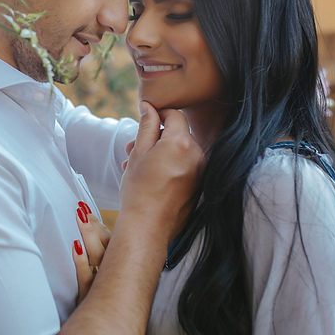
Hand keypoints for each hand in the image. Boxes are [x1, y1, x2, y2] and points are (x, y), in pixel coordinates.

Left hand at [72, 203, 109, 303]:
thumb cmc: (102, 316)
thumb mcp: (105, 293)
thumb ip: (101, 271)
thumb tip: (87, 247)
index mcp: (119, 276)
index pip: (113, 246)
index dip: (100, 227)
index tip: (88, 211)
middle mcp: (112, 281)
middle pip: (107, 247)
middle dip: (94, 226)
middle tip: (83, 208)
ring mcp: (100, 290)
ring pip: (98, 258)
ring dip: (88, 235)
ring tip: (80, 217)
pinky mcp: (89, 302)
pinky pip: (86, 279)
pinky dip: (81, 262)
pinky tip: (75, 247)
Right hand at [118, 103, 203, 247]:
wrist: (148, 229)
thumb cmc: (139, 191)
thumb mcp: (139, 153)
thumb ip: (147, 125)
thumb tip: (149, 106)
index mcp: (182, 143)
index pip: (175, 115)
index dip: (158, 114)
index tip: (144, 122)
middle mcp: (198, 156)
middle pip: (178, 134)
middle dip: (156, 138)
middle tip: (132, 150)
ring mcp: (201, 173)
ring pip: (181, 152)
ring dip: (161, 154)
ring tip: (137, 167)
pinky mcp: (200, 187)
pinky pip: (186, 169)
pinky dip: (171, 168)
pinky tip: (151, 179)